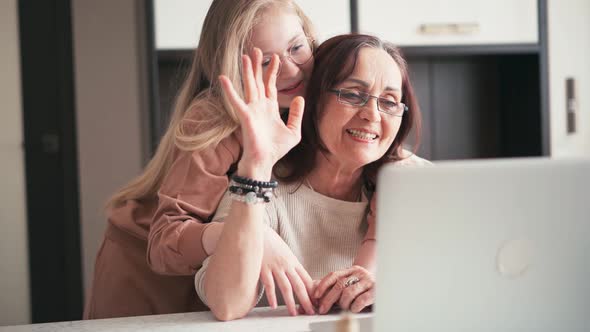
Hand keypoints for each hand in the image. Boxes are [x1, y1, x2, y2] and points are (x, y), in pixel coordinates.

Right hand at [219, 48, 304, 177]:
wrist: (265, 162)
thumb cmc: (276, 150)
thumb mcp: (294, 132)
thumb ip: (297, 115)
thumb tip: (300, 98)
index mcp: (270, 109)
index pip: (270, 85)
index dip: (272, 71)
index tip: (275, 57)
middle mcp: (259, 106)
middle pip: (258, 81)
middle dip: (257, 65)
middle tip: (256, 49)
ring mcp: (251, 110)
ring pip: (249, 86)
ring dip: (247, 71)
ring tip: (245, 56)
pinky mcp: (245, 116)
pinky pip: (236, 101)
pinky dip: (229, 90)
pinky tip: (224, 78)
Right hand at [260, 227, 315, 315]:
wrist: (259, 231)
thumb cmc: (271, 242)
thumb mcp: (285, 252)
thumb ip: (291, 264)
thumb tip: (297, 276)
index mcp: (293, 261)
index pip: (306, 279)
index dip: (312, 292)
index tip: (317, 302)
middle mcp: (287, 265)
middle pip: (299, 285)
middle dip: (306, 300)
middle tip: (310, 312)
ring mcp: (275, 267)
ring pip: (286, 287)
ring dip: (291, 302)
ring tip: (294, 313)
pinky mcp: (263, 268)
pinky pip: (269, 284)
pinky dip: (272, 296)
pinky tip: (274, 305)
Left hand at [314, 265, 374, 313]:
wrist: (385, 285)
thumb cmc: (362, 287)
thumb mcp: (349, 282)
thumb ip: (334, 285)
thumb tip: (315, 290)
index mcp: (350, 270)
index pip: (333, 275)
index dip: (323, 285)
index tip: (316, 296)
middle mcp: (359, 273)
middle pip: (339, 285)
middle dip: (328, 299)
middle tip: (323, 309)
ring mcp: (368, 281)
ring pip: (349, 292)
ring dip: (343, 303)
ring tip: (343, 308)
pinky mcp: (375, 292)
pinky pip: (361, 300)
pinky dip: (354, 307)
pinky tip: (353, 309)